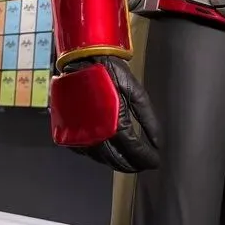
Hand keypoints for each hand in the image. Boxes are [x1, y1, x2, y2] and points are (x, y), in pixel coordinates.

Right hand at [50, 55, 160, 173]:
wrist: (82, 59)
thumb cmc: (111, 72)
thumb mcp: (136, 91)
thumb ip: (148, 119)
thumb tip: (158, 142)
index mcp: (112, 120)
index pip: (132, 148)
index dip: (145, 157)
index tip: (156, 162)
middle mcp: (93, 132)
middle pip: (115, 158)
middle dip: (132, 164)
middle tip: (144, 164)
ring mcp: (78, 133)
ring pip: (100, 158)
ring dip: (116, 162)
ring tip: (130, 161)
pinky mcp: (67, 132)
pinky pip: (85, 151)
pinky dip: (99, 155)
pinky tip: (109, 152)